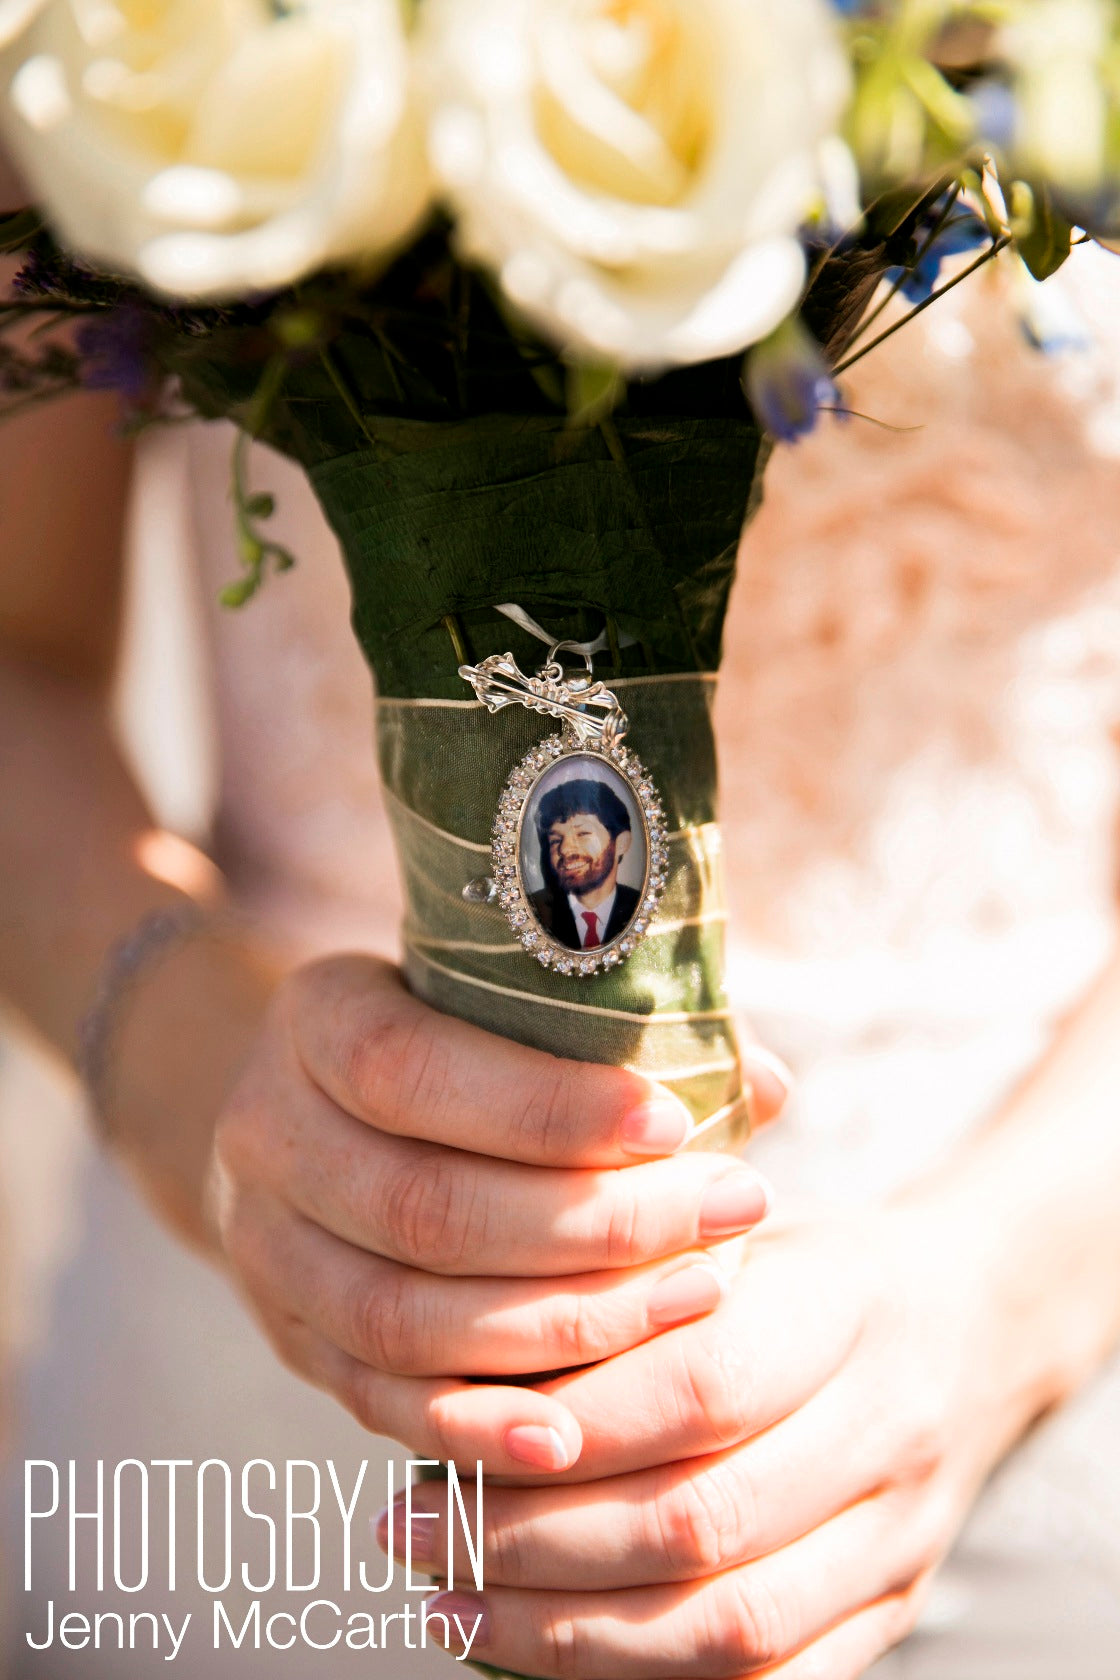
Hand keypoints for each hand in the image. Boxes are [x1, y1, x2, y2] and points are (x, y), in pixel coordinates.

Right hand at [209, 953, 784, 1477]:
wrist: (319, 1112)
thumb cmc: (455, 1043)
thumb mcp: (505, 1002)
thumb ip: (626, 1032)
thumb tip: (762, 1087)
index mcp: (313, 1018)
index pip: (409, 1068)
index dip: (545, 1105)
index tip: (676, 1120)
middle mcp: (266, 1132)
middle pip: (423, 1204)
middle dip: (592, 1223)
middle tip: (729, 1210)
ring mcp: (264, 1249)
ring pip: (403, 1318)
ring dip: (561, 1325)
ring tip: (693, 1295)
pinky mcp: (291, 1342)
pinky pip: (380, 1403)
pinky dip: (478, 1429)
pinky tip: (574, 1438)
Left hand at [386, 1197, 1042, 1678]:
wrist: (978, 1320)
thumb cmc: (816, 1259)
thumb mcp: (743, 1219)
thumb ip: (632, 1258)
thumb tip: (461, 1326)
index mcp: (848, 1303)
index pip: (701, 1385)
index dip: (566, 1426)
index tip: (439, 1434)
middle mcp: (887, 1427)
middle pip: (702, 1519)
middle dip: (534, 1539)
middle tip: (410, 1524)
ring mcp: (900, 1534)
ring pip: (731, 1622)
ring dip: (568, 1630)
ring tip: (446, 1595)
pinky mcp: (896, 1607)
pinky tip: (540, 1654)